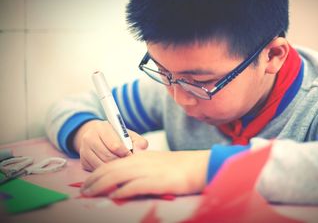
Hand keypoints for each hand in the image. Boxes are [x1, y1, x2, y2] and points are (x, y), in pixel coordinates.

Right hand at [73, 120, 147, 170]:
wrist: (97, 136)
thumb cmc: (117, 137)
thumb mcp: (128, 135)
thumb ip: (138, 141)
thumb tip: (140, 150)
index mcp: (102, 128)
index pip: (115, 145)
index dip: (125, 153)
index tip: (131, 156)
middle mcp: (89, 137)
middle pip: (108, 157)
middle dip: (120, 162)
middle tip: (128, 164)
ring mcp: (84, 150)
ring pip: (101, 166)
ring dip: (114, 169)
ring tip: (121, 167)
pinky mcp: (82, 162)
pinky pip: (96, 171)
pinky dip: (106, 172)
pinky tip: (112, 169)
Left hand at [81, 150, 209, 198]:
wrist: (198, 166)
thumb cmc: (178, 166)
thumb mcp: (156, 161)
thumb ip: (141, 163)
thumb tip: (127, 166)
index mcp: (139, 156)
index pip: (112, 162)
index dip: (97, 172)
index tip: (87, 182)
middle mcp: (140, 162)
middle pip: (110, 168)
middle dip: (93, 180)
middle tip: (83, 190)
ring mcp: (147, 171)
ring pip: (117, 176)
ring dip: (101, 185)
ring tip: (90, 193)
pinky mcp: (156, 182)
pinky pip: (134, 186)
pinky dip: (122, 191)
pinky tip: (114, 196)